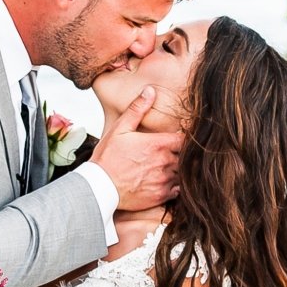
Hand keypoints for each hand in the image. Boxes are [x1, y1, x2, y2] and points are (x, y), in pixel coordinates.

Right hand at [90, 87, 181, 211]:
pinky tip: (165, 180)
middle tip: (172, 152)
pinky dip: (175, 185)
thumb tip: (150, 90)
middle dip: (182, 153)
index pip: (185, 139)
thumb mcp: (119, 128)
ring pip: (183, 173)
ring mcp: (164, 180)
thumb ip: (137, 109)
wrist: (99, 187)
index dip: (184, 137)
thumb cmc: (108, 158)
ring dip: (178, 169)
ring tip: (167, 166)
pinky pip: (178, 190)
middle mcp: (165, 162)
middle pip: (186, 156)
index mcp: (158, 144)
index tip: (179, 137)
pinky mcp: (160, 195)